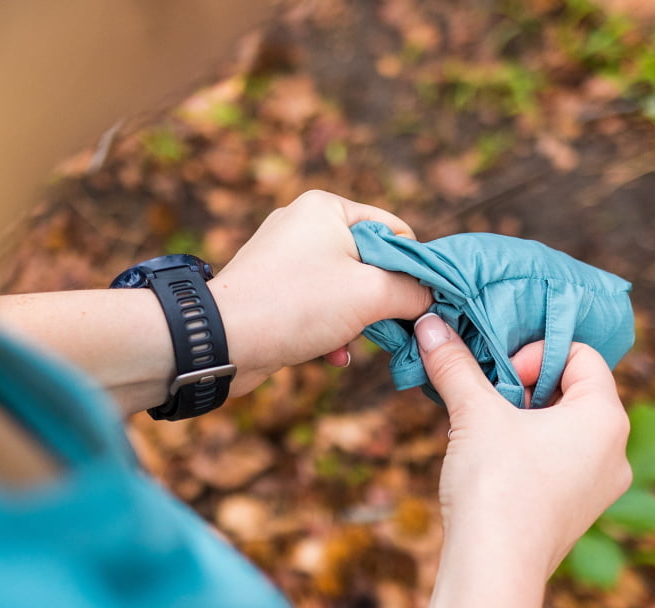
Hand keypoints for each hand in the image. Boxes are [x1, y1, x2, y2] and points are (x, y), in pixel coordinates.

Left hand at [209, 190, 431, 395]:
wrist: (222, 341)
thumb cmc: (298, 305)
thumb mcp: (372, 294)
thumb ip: (413, 292)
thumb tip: (432, 300)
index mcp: (327, 207)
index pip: (395, 230)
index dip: (413, 267)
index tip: (419, 301)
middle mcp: (303, 223)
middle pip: (370, 260)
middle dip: (383, 298)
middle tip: (390, 326)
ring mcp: (284, 257)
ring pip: (345, 288)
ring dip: (357, 320)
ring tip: (354, 341)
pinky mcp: (272, 289)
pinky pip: (317, 304)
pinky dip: (330, 328)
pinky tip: (332, 354)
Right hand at [414, 313, 631, 576]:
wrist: (495, 571)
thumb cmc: (496, 486)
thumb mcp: (474, 414)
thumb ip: (455, 365)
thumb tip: (430, 324)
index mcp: (606, 417)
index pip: (581, 355)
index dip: (536, 353)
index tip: (501, 375)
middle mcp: (616, 451)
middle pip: (574, 391)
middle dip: (526, 387)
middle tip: (489, 399)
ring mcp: (600, 487)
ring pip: (566, 430)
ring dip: (525, 420)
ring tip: (486, 432)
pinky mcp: (579, 513)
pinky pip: (561, 463)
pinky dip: (529, 452)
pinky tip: (493, 464)